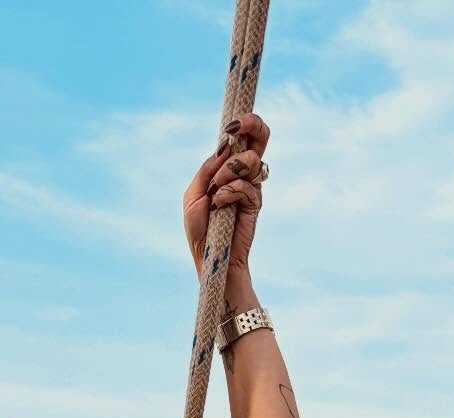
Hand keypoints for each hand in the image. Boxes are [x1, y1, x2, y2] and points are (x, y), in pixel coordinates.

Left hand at [183, 112, 268, 278]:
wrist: (210, 258)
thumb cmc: (199, 229)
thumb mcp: (193, 195)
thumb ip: (207, 170)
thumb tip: (225, 147)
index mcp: (226, 168)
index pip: (242, 138)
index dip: (242, 123)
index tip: (230, 127)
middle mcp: (242, 173)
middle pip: (260, 137)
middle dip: (252, 124)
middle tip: (235, 129)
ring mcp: (251, 186)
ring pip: (253, 159)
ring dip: (229, 172)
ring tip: (216, 192)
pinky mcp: (256, 203)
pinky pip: (248, 185)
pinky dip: (230, 192)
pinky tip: (220, 206)